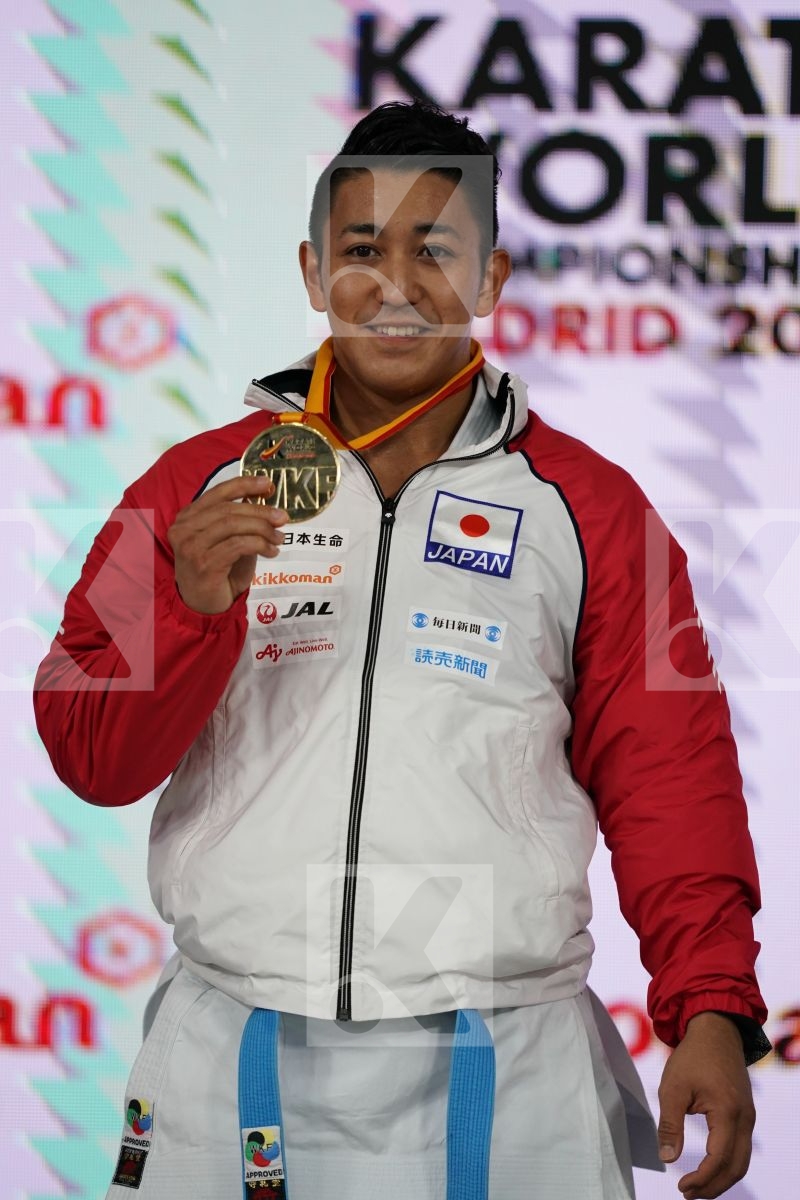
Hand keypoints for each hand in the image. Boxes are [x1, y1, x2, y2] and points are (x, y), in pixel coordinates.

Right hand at [168, 476, 287, 613]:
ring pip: (233, 525)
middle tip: (282, 518)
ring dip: (262, 529)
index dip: (244, 484)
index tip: (268, 484)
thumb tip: (266, 501)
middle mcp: (184, 528)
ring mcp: (191, 546)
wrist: (204, 606)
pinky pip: (237, 545)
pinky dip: (259, 545)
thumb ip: (240, 521)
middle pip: (228, 509)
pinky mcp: (204, 563)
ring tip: (279, 538)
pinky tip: (271, 551)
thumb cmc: (218, 571)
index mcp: (188, 517)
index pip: (217, 493)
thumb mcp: (228, 540)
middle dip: (260, 511)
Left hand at [657, 1011, 755, 1198]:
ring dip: (721, 1179)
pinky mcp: (745, 1114)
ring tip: (697, 1188)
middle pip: (736, 1167)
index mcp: (727, 1112)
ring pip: (741, 1160)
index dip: (702, 1179)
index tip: (682, 1187)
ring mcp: (748, 1116)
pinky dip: (727, 1164)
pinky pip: (741, 1148)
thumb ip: (670, 1124)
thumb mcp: (673, 1088)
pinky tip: (708, 1168)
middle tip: (688, 1194)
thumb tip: (668, 1159)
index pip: (720, 1159)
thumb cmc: (692, 1057)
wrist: (715, 1031)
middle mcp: (744, 1118)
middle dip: (713, 1186)